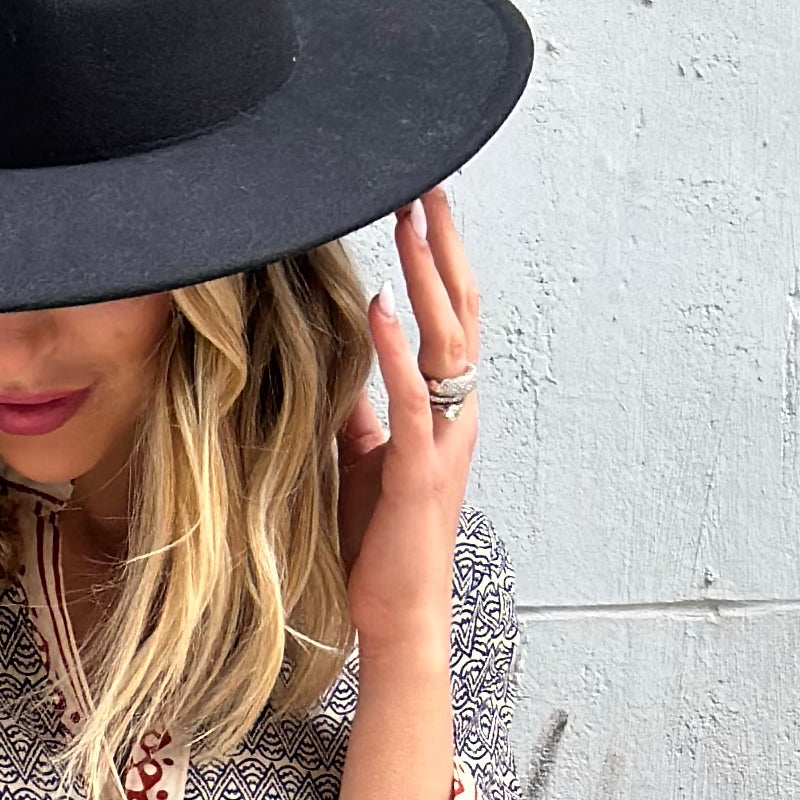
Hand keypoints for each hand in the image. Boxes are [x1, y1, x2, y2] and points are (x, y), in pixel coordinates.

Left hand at [336, 187, 481, 662]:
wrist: (396, 617)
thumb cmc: (378, 546)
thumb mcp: (362, 460)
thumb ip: (361, 410)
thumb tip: (341, 364)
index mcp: (443, 409)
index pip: (446, 316)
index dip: (435, 258)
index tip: (417, 202)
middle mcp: (455, 415)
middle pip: (459, 309)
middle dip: (441, 244)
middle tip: (425, 181)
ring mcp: (443, 441)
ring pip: (446, 339)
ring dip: (425, 275)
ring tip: (410, 219)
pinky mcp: (420, 471)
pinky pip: (413, 397)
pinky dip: (398, 347)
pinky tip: (383, 303)